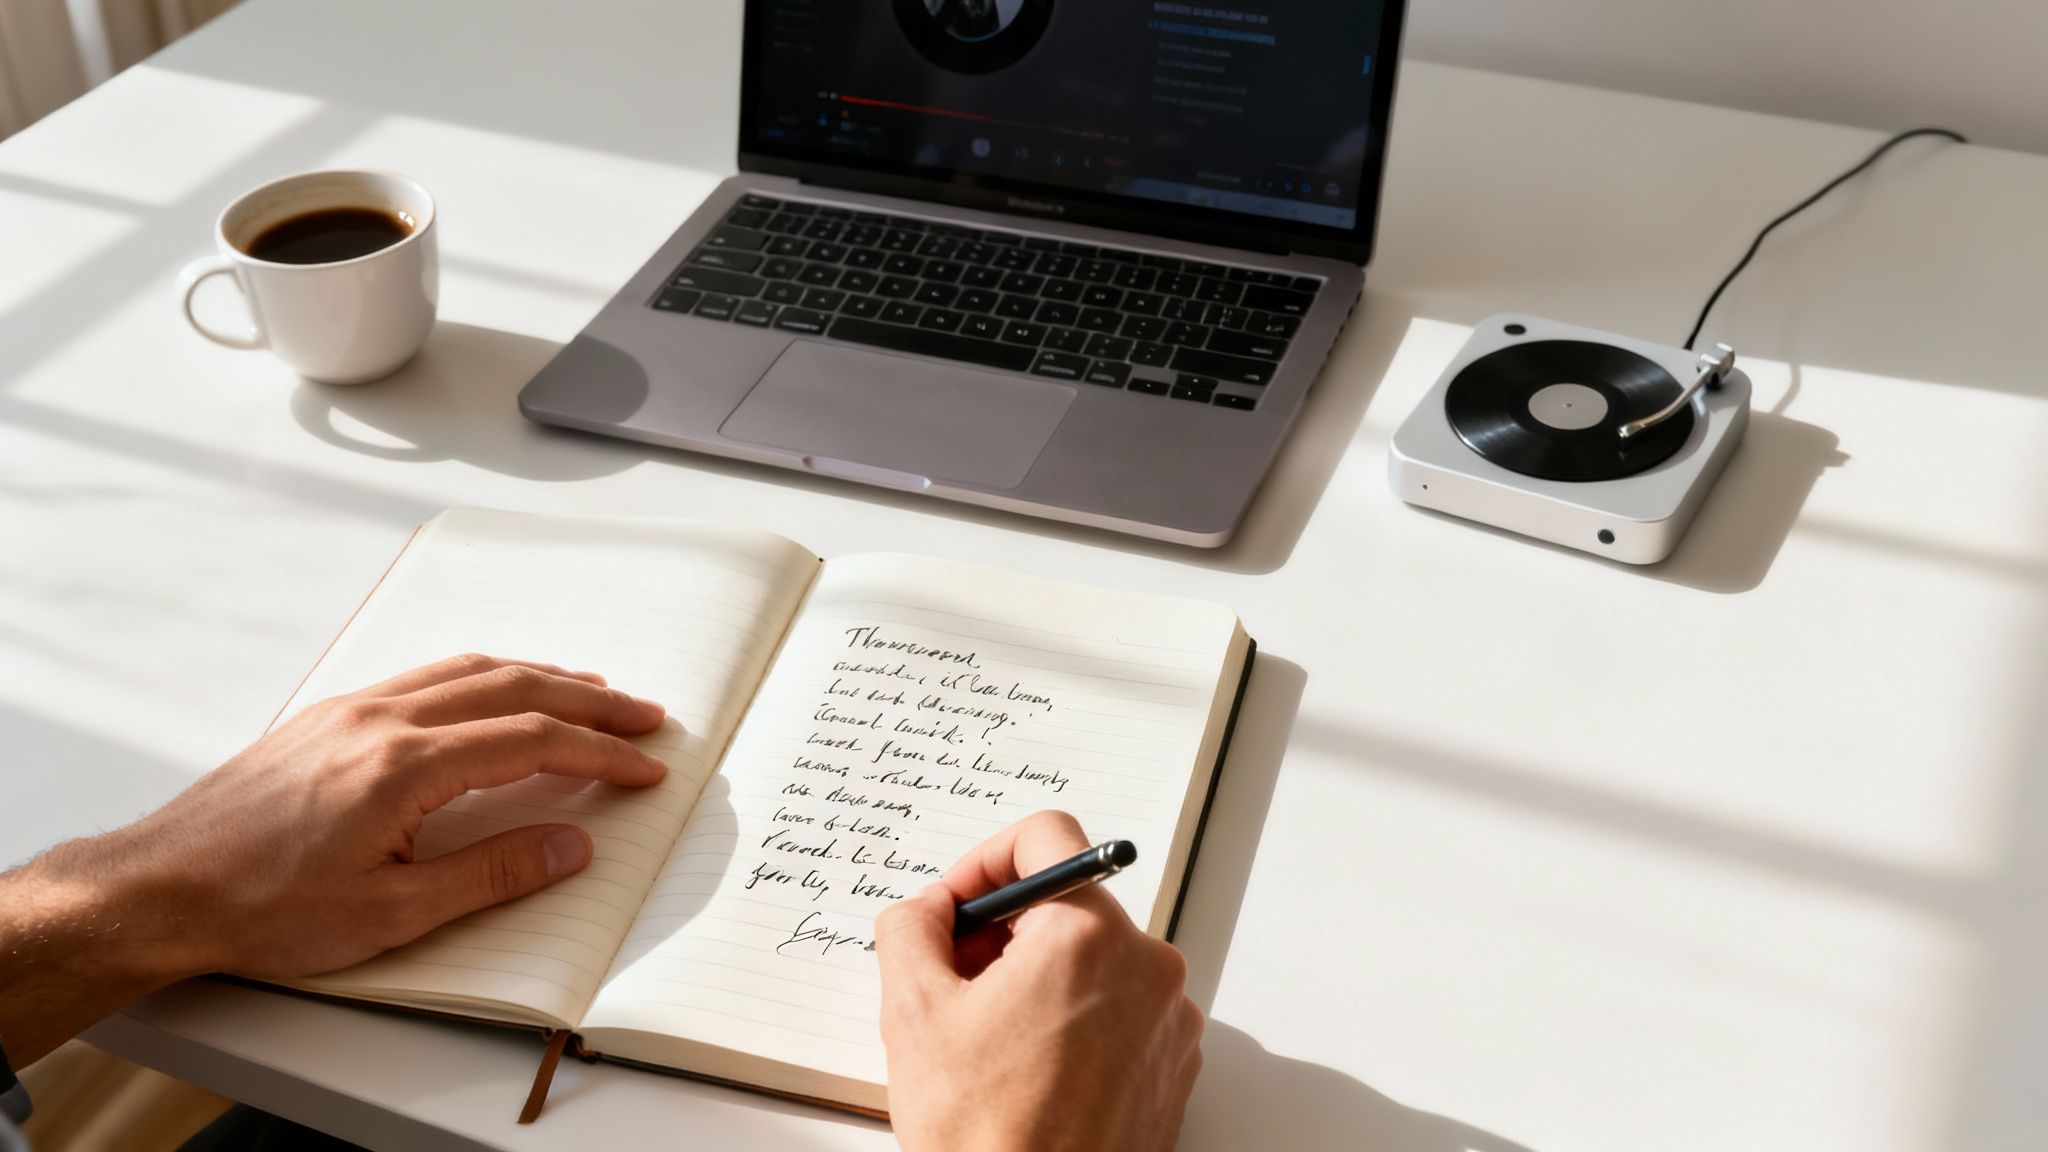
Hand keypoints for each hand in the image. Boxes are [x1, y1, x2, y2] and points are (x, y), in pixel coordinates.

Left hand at [0, 654, 668, 1063]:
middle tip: (644, 715)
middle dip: (588, 700)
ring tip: (588, 692)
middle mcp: (382, 720)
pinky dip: (482, 676)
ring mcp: (351, 712)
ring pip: (467, 670)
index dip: (600, 754)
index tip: (646, 767)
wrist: (160, 888)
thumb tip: (571, 845)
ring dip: (539, 676)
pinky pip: (424, 676)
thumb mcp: (390, 913)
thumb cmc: (262, 908)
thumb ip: (492, 873)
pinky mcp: (327, 719)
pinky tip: (493, 691)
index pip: (531, 742)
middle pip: (512, 687)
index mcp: (405, 766)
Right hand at [874, 811, 1203, 1151]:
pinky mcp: (1173, 1066)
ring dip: (1035, 976)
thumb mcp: (913, 1011)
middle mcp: (1148, 967)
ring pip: (1093, 959)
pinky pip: (1119, 1009)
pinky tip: (1025, 1066)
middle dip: (1003, 929)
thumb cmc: (984, 1134)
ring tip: (984, 1034)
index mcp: (1091, 936)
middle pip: (1069, 903)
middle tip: (951, 975)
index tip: (955, 905)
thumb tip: (928, 909)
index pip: (1048, 836)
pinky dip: (1072, 1017)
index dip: (984, 861)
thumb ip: (911, 927)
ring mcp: (1170, 1020)